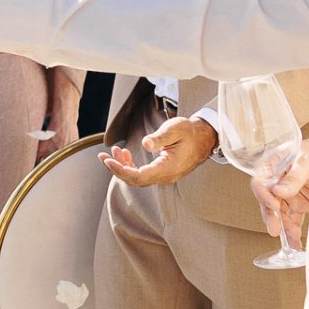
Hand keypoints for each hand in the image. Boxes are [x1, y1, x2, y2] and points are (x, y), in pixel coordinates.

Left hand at [97, 115, 217, 186]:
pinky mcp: (163, 172)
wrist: (205, 137)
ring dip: (123, 166)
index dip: (121, 170)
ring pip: (138, 177)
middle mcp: (166, 176)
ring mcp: (165, 176)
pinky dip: (131, 165)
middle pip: (136, 180)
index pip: (139, 176)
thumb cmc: (191, 132)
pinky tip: (124, 154)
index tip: (108, 161)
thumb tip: (146, 144)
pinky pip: (143, 173)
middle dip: (117, 169)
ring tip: (114, 151)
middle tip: (103, 157)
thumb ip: (160, 137)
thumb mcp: (176, 129)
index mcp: (169, 168)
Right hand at [253, 137, 308, 246]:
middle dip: (271, 216)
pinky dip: (294, 231)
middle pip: (268, 202)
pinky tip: (294, 241)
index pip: (260, 183)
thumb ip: (294, 176)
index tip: (273, 205)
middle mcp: (276, 182)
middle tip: (274, 228)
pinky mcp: (298, 204)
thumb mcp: (306, 161)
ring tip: (291, 239)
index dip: (264, 195)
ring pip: (281, 214)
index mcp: (272, 167)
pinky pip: (293, 219)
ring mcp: (287, 195)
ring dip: (285, 227)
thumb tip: (279, 191)